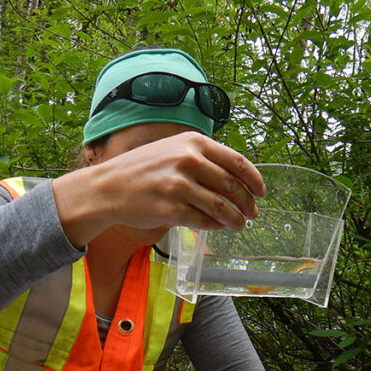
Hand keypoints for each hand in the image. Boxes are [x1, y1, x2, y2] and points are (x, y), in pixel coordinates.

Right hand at [53, 131, 265, 246]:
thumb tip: (236, 179)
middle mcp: (188, 161)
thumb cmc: (142, 170)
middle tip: (252, 213)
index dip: (253, 180)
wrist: (108, 187)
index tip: (261, 192)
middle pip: (232, 187)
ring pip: (221, 208)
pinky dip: (215, 227)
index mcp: (193, 142)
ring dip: (235, 219)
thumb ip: (203, 159)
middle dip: (246, 203)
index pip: (236, 162)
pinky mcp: (171, 209)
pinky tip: (217, 227)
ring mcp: (179, 186)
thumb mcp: (173, 150)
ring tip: (239, 225)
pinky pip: (204, 221)